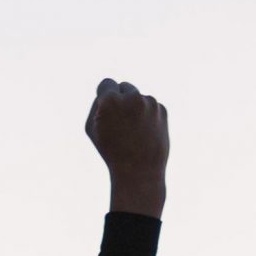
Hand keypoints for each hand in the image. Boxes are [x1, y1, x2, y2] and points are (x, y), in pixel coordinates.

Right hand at [85, 77, 167, 216]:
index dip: (104, 96)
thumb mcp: (93, 130)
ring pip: (138, 98)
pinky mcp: (162, 109)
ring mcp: (149, 102)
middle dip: (121, 100)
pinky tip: (144, 135)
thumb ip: (98, 105)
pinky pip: (151, 107)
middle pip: (124, 86)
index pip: (106, 83)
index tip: (106, 107)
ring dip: (135, 110)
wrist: (139, 172)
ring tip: (133, 134)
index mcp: (111, 100)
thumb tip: (109, 91)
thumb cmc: (111, 152)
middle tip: (120, 123)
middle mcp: (132, 97)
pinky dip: (147, 117)